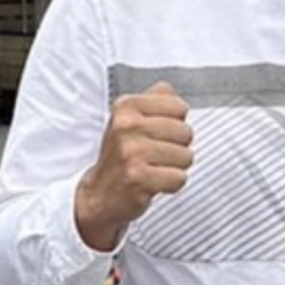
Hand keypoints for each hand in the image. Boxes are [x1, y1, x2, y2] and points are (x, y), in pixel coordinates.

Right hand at [75, 82, 192, 250]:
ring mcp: (132, 152)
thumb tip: (170, 91)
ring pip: (186, 156)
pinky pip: (179, 178)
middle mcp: (127, 126)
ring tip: (154, 168)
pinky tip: (153, 182)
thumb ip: (154, 100)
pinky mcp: (138, 178)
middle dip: (177, 147)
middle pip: (186, 132)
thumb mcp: (129, 119)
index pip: (179, 106)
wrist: (99, 194)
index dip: (175, 123)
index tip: (157, 133)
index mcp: (126, 106)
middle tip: (155, 155)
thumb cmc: (119, 156)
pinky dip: (171, 184)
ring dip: (175, 167)